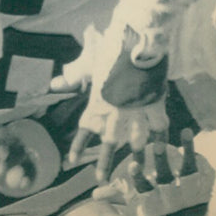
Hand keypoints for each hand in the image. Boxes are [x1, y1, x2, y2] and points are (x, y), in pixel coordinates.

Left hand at [50, 26, 168, 180]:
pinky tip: (162, 149)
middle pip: (110, 142)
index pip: (85, 129)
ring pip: (137, 139)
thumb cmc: (111, 47)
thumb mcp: (88, 62)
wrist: (139, 37)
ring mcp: (138, 108)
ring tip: (137, 170)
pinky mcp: (156, 102)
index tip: (71, 161)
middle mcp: (117, 109)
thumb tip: (53, 85)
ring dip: (136, 156)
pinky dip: (161, 138)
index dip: (78, 146)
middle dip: (104, 161)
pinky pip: (160, 126)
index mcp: (99, 100)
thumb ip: (73, 77)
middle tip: (99, 179)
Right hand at [93, 130, 215, 215]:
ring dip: (185, 152)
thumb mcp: (135, 206)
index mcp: (152, 201)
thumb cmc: (153, 213)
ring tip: (182, 132)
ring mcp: (187, 190)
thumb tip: (94, 193)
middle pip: (165, 176)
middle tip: (156, 144)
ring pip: (185, 170)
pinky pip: (198, 167)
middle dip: (161, 161)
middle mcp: (170, 196)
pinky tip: (186, 134)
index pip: (143, 188)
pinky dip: (193, 152)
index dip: (139, 177)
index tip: (133, 164)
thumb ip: (117, 196)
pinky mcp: (200, 185)